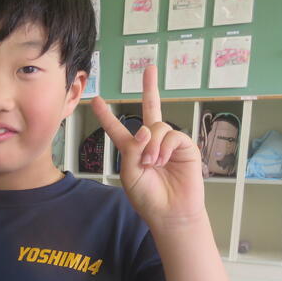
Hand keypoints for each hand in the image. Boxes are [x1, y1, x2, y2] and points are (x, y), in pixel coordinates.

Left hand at [91, 65, 204, 228]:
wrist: (171, 212)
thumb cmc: (148, 198)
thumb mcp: (130, 174)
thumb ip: (132, 150)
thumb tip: (146, 129)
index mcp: (133, 150)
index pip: (118, 129)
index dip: (107, 115)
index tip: (96, 100)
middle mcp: (151, 142)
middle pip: (151, 109)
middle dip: (150, 88)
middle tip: (149, 68)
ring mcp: (169, 143)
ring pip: (157, 126)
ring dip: (151, 145)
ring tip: (152, 164)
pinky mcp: (184, 147)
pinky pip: (172, 135)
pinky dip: (164, 147)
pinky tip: (162, 161)